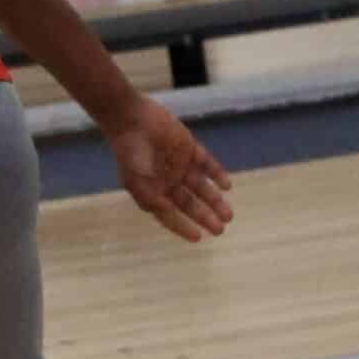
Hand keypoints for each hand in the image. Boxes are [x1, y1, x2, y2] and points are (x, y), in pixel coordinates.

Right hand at [104, 95, 233, 243]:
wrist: (132, 119)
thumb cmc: (131, 154)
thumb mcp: (137, 183)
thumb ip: (153, 201)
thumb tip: (168, 215)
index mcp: (153, 192)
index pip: (170, 215)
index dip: (183, 227)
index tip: (198, 238)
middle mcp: (168, 181)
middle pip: (190, 204)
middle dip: (205, 217)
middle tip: (220, 229)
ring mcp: (180, 165)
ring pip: (201, 187)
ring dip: (215, 201)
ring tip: (228, 215)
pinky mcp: (189, 148)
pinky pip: (206, 163)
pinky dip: (217, 174)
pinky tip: (227, 186)